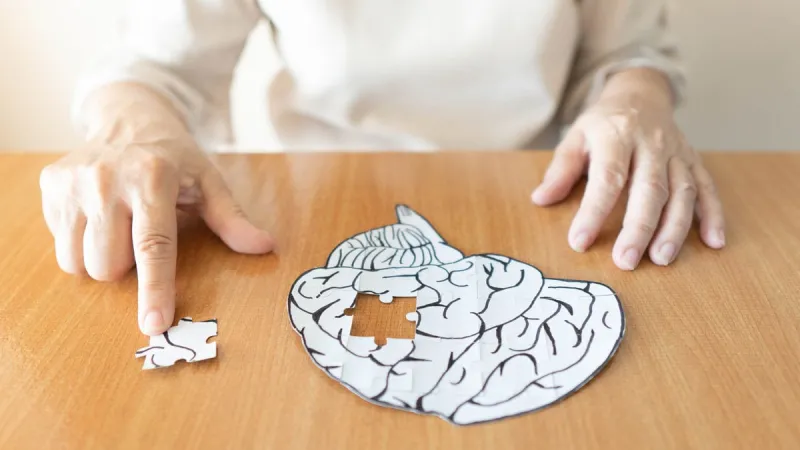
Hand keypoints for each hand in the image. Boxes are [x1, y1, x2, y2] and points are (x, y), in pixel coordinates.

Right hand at [40, 134, 273, 334]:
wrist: (129, 119)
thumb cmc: (175, 159)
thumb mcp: (209, 184)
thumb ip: (233, 220)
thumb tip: (265, 247)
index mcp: (152, 178)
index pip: (153, 246)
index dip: (155, 289)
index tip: (154, 324)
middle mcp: (106, 179)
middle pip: (109, 265)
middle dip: (128, 267)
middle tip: (142, 235)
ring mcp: (71, 182)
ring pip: (78, 262)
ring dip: (100, 259)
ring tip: (119, 228)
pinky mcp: (50, 185)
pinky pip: (60, 245)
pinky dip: (80, 242)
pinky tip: (98, 216)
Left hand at [532, 70, 724, 269]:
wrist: (640, 94)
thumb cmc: (603, 123)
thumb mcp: (575, 137)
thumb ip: (561, 170)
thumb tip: (540, 200)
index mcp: (616, 135)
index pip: (607, 178)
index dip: (594, 212)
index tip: (579, 242)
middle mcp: (651, 143)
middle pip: (649, 189)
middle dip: (639, 228)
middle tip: (626, 261)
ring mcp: (676, 152)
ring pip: (682, 191)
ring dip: (675, 228)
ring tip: (662, 259)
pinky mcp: (694, 160)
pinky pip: (708, 188)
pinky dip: (713, 215)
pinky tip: (714, 242)